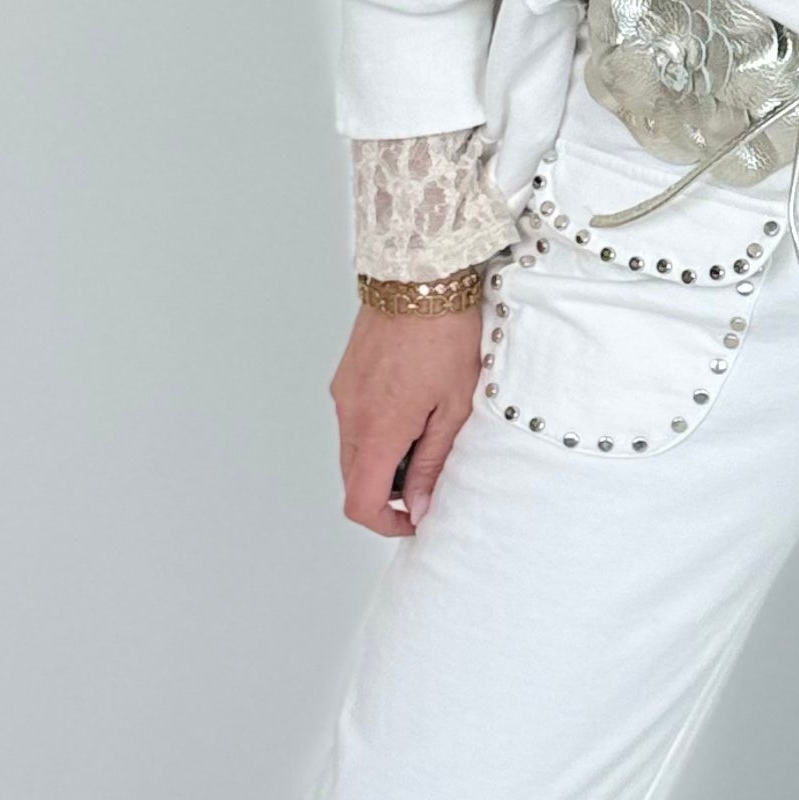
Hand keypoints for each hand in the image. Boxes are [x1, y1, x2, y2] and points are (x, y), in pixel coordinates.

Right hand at [330, 303, 480, 535]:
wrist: (419, 275)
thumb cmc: (445, 335)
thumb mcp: (455, 408)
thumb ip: (433, 463)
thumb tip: (419, 506)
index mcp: (377, 430)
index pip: (360, 503)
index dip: (387, 523)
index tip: (418, 517)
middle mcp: (350, 414)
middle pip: (355, 479)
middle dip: (390, 490)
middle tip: (432, 471)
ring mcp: (344, 394)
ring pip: (355, 450)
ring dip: (386, 457)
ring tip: (428, 429)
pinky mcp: (346, 377)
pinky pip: (356, 420)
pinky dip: (379, 430)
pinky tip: (414, 406)